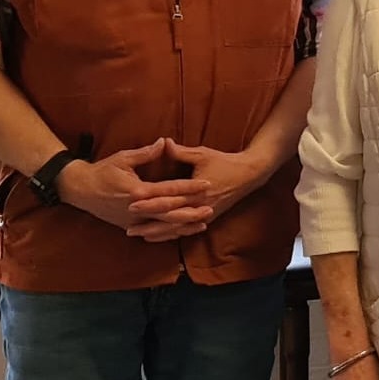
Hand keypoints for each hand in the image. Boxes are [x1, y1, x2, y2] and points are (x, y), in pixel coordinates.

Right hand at [57, 139, 212, 240]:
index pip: (169, 189)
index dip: (189, 187)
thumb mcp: (123, 158)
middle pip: (170, 213)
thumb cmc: (102, 171)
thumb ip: (146, 153)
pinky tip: (182, 232)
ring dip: (184, 226)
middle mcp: (137, 208)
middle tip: (210, 208)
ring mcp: (133, 220)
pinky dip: (169, 233)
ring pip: (163, 227)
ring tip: (203, 223)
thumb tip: (164, 142)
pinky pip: (153, 232)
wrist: (79, 190)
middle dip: (191, 212)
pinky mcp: (129, 225)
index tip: (206, 184)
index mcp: (137, 190)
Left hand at [126, 139, 271, 238]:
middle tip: (129, 227)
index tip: (131, 202)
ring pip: (177, 228)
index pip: (169, 197)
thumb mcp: (203, 154)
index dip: (150, 201)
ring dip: (158, 233)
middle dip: (149, 223)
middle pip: (170, 217)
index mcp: (197, 190)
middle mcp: (200, 205)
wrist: (249, 175)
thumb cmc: (225, 162)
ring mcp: (204, 214)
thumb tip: (163, 142)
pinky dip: (171, 234)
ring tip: (138, 235)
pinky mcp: (208, 218)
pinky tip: (157, 237)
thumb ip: (181, 152)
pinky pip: (186, 229)